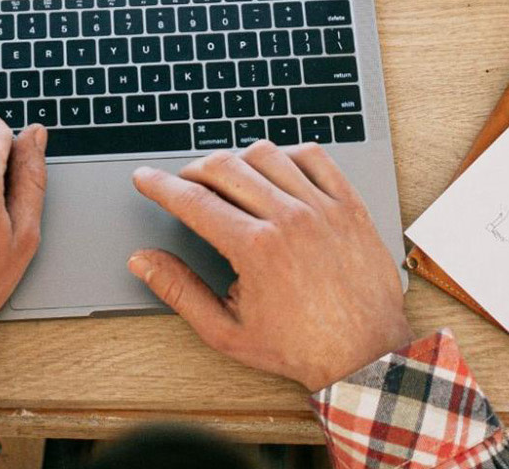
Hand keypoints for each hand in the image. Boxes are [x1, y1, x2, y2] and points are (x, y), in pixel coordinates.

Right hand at [129, 141, 411, 390]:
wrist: (364, 354)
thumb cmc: (299, 348)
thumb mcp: (227, 331)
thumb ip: (180, 291)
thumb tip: (144, 262)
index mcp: (256, 248)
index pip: (193, 200)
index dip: (160, 186)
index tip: (145, 178)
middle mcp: (289, 219)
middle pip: (225, 168)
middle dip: (193, 170)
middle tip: (184, 184)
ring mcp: (323, 208)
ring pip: (267, 154)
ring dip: (238, 159)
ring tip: (228, 177)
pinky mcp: (350, 205)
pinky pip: (314, 158)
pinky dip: (288, 154)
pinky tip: (277, 169)